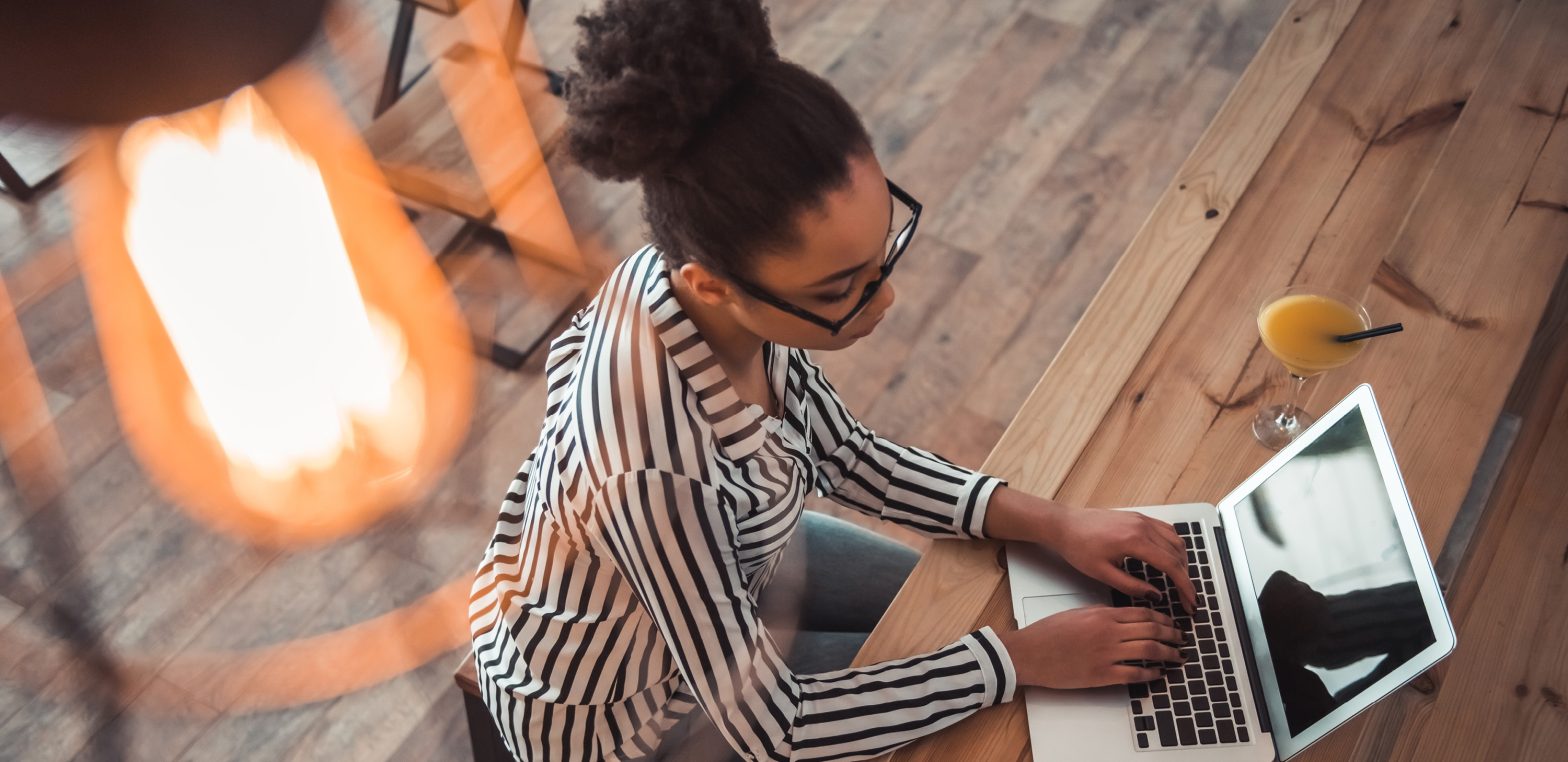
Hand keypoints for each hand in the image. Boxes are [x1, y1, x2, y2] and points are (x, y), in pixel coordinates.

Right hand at [997, 606, 1185, 688]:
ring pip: (1149, 651)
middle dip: (1172, 634)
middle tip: (1181, 638)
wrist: (1029, 653)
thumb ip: (1103, 613)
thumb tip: (1125, 617)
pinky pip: (1135, 674)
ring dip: (1168, 654)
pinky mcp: (1102, 675)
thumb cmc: (1048, 633)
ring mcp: (1107, 654)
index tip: (1172, 623)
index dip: (1163, 618)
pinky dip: (1151, 674)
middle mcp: (1109, 633)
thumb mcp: (1078, 613)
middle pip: (1152, 631)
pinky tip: (1159, 674)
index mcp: (1103, 614)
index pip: (1144, 613)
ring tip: (1178, 656)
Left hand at [1049, 507, 1197, 613]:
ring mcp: (1142, 519)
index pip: (1171, 566)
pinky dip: (1174, 546)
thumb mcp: (1102, 574)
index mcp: (1134, 540)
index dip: (1184, 586)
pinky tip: (1172, 558)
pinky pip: (1166, 530)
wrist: (1064, 525)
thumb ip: (1131, 586)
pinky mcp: (1138, 517)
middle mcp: (1142, 526)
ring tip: (1181, 581)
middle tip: (1187, 597)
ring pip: (1176, 540)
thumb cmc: (1078, 547)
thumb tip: (1155, 595)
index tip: (1191, 601)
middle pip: (1177, 554)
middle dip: (1186, 578)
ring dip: (1183, 562)